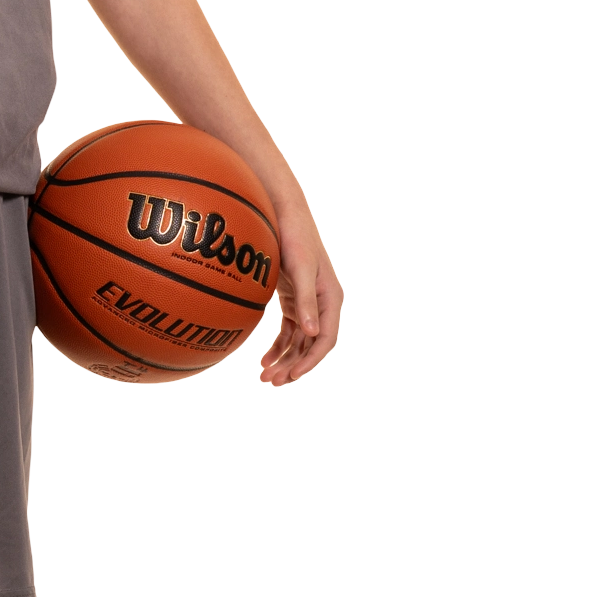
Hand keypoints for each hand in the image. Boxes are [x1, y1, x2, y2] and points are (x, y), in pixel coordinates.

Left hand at [260, 199, 342, 384]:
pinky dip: (279, 346)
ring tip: (265, 376)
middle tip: (272, 382)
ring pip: (300, 341)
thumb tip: (313, 332)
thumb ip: (305, 300)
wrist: (283, 214)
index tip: (291, 377)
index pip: (325, 339)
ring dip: (285, 360)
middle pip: (312, 345)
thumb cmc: (294, 238)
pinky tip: (265, 358)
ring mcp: (308, 302)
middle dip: (294, 366)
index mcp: (331, 298)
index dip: (310, 361)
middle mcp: (323, 303)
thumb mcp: (300, 269)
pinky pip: (289, 330)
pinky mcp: (293, 298)